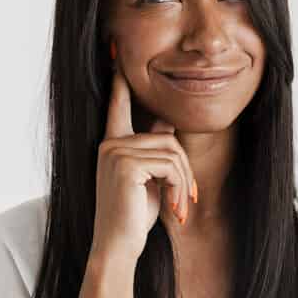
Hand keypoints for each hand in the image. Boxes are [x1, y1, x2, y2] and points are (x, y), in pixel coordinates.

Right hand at [91, 41, 196, 262]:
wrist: (117, 247)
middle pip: (167, 138)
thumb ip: (154, 151)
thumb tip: (167, 126)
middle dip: (185, 172)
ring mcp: (114, 151)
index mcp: (113, 144)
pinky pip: (170, 164)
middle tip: (187, 201)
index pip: (118, 104)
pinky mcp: (124, 164)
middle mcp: (110, 143)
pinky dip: (180, 188)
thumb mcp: (148, 180)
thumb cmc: (134, 217)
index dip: (119, 79)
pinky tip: (174, 209)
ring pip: (172, 152)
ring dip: (185, 183)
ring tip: (181, 208)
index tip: (115, 50)